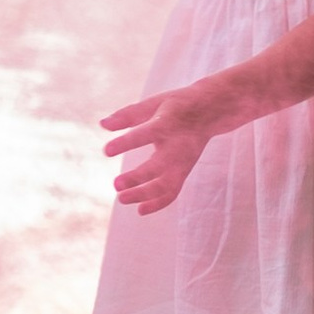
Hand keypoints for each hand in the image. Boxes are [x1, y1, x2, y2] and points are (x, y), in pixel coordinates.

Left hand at [102, 83, 227, 213]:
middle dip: (138, 178)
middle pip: (158, 166)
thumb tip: (102, 125)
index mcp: (167, 123)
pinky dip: (158, 203)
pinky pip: (173, 192)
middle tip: (116, 185)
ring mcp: (183, 162)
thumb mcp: (154, 103)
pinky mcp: (185, 172)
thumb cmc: (177, 106)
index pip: (145, 134)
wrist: (211, 112)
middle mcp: (177, 145)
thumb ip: (128, 115)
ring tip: (122, 198)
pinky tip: (140, 210)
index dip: (126, 143)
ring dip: (144, 194)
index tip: (106, 151)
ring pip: (166, 184)